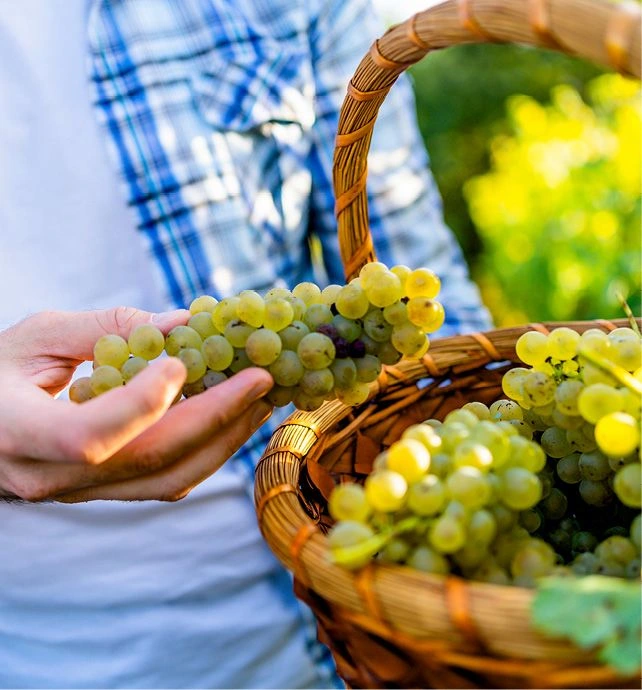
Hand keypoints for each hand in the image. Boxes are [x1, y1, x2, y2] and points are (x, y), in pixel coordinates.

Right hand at [0, 308, 272, 502]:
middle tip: (260, 379)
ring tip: (260, 399)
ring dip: (223, 438)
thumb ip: (105, 328)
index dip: (141, 405)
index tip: (180, 363)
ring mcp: (81, 493)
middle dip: (214, 417)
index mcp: (19, 433)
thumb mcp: (35, 337)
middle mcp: (51, 476)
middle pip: (148, 461)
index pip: (88, 437)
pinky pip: (165, 481)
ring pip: (167, 479)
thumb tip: (181, 323)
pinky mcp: (105, 492)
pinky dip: (207, 449)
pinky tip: (231, 417)